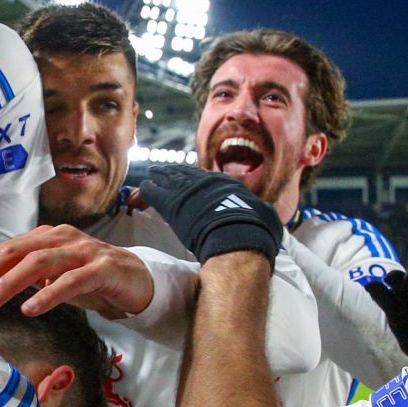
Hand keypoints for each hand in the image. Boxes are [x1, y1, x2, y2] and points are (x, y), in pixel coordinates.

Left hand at [0, 225, 155, 317]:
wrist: (138, 281)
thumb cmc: (92, 279)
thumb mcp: (54, 276)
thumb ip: (27, 276)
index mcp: (46, 237)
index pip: (6, 250)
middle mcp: (62, 238)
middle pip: (16, 252)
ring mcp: (83, 251)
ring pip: (39, 263)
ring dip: (10, 284)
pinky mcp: (102, 269)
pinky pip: (71, 281)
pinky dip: (48, 294)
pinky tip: (31, 309)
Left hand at [136, 164, 281, 262]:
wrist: (238, 236)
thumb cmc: (255, 230)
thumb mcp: (264, 215)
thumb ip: (258, 212)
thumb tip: (265, 215)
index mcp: (225, 184)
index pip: (206, 178)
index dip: (196, 178)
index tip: (191, 178)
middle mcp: (205, 182)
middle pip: (184, 174)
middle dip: (173, 172)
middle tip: (164, 170)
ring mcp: (187, 191)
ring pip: (167, 178)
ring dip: (158, 176)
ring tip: (151, 174)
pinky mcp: (172, 203)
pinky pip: (154, 192)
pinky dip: (147, 190)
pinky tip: (142, 190)